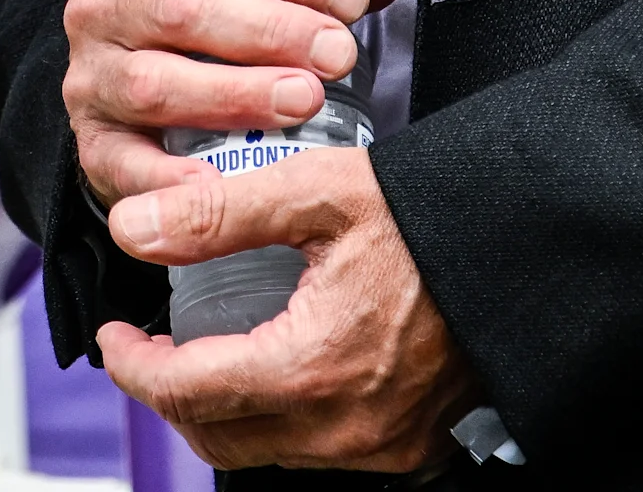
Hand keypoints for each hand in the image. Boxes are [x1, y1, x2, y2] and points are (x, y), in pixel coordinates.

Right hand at [61, 0, 422, 208]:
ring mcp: (90, 76)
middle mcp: (104, 5)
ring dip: (234, 94)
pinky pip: (123, 163)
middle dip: (268, 30)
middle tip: (337, 55)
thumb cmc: (214, 36)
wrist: (138, 102)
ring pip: (154, 81)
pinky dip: (169, 177)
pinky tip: (219, 183)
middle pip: (181, 7)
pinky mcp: (90, 145)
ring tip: (302, 103)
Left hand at [96, 143, 474, 472]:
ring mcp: (382, 446)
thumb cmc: (435, 215)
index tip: (115, 336)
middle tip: (149, 347)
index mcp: (313, 367)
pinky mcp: (410, 447)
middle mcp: (346, 426)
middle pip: (220, 438)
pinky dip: (280, 417)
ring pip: (268, 450)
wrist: (527, 246)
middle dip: (171, 396)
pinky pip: (319, 450)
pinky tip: (274, 365)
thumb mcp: (318, 192)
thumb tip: (135, 228)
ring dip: (224, 409)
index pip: (186, 394)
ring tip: (207, 350)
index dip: (134, 367)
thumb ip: (218, 213)